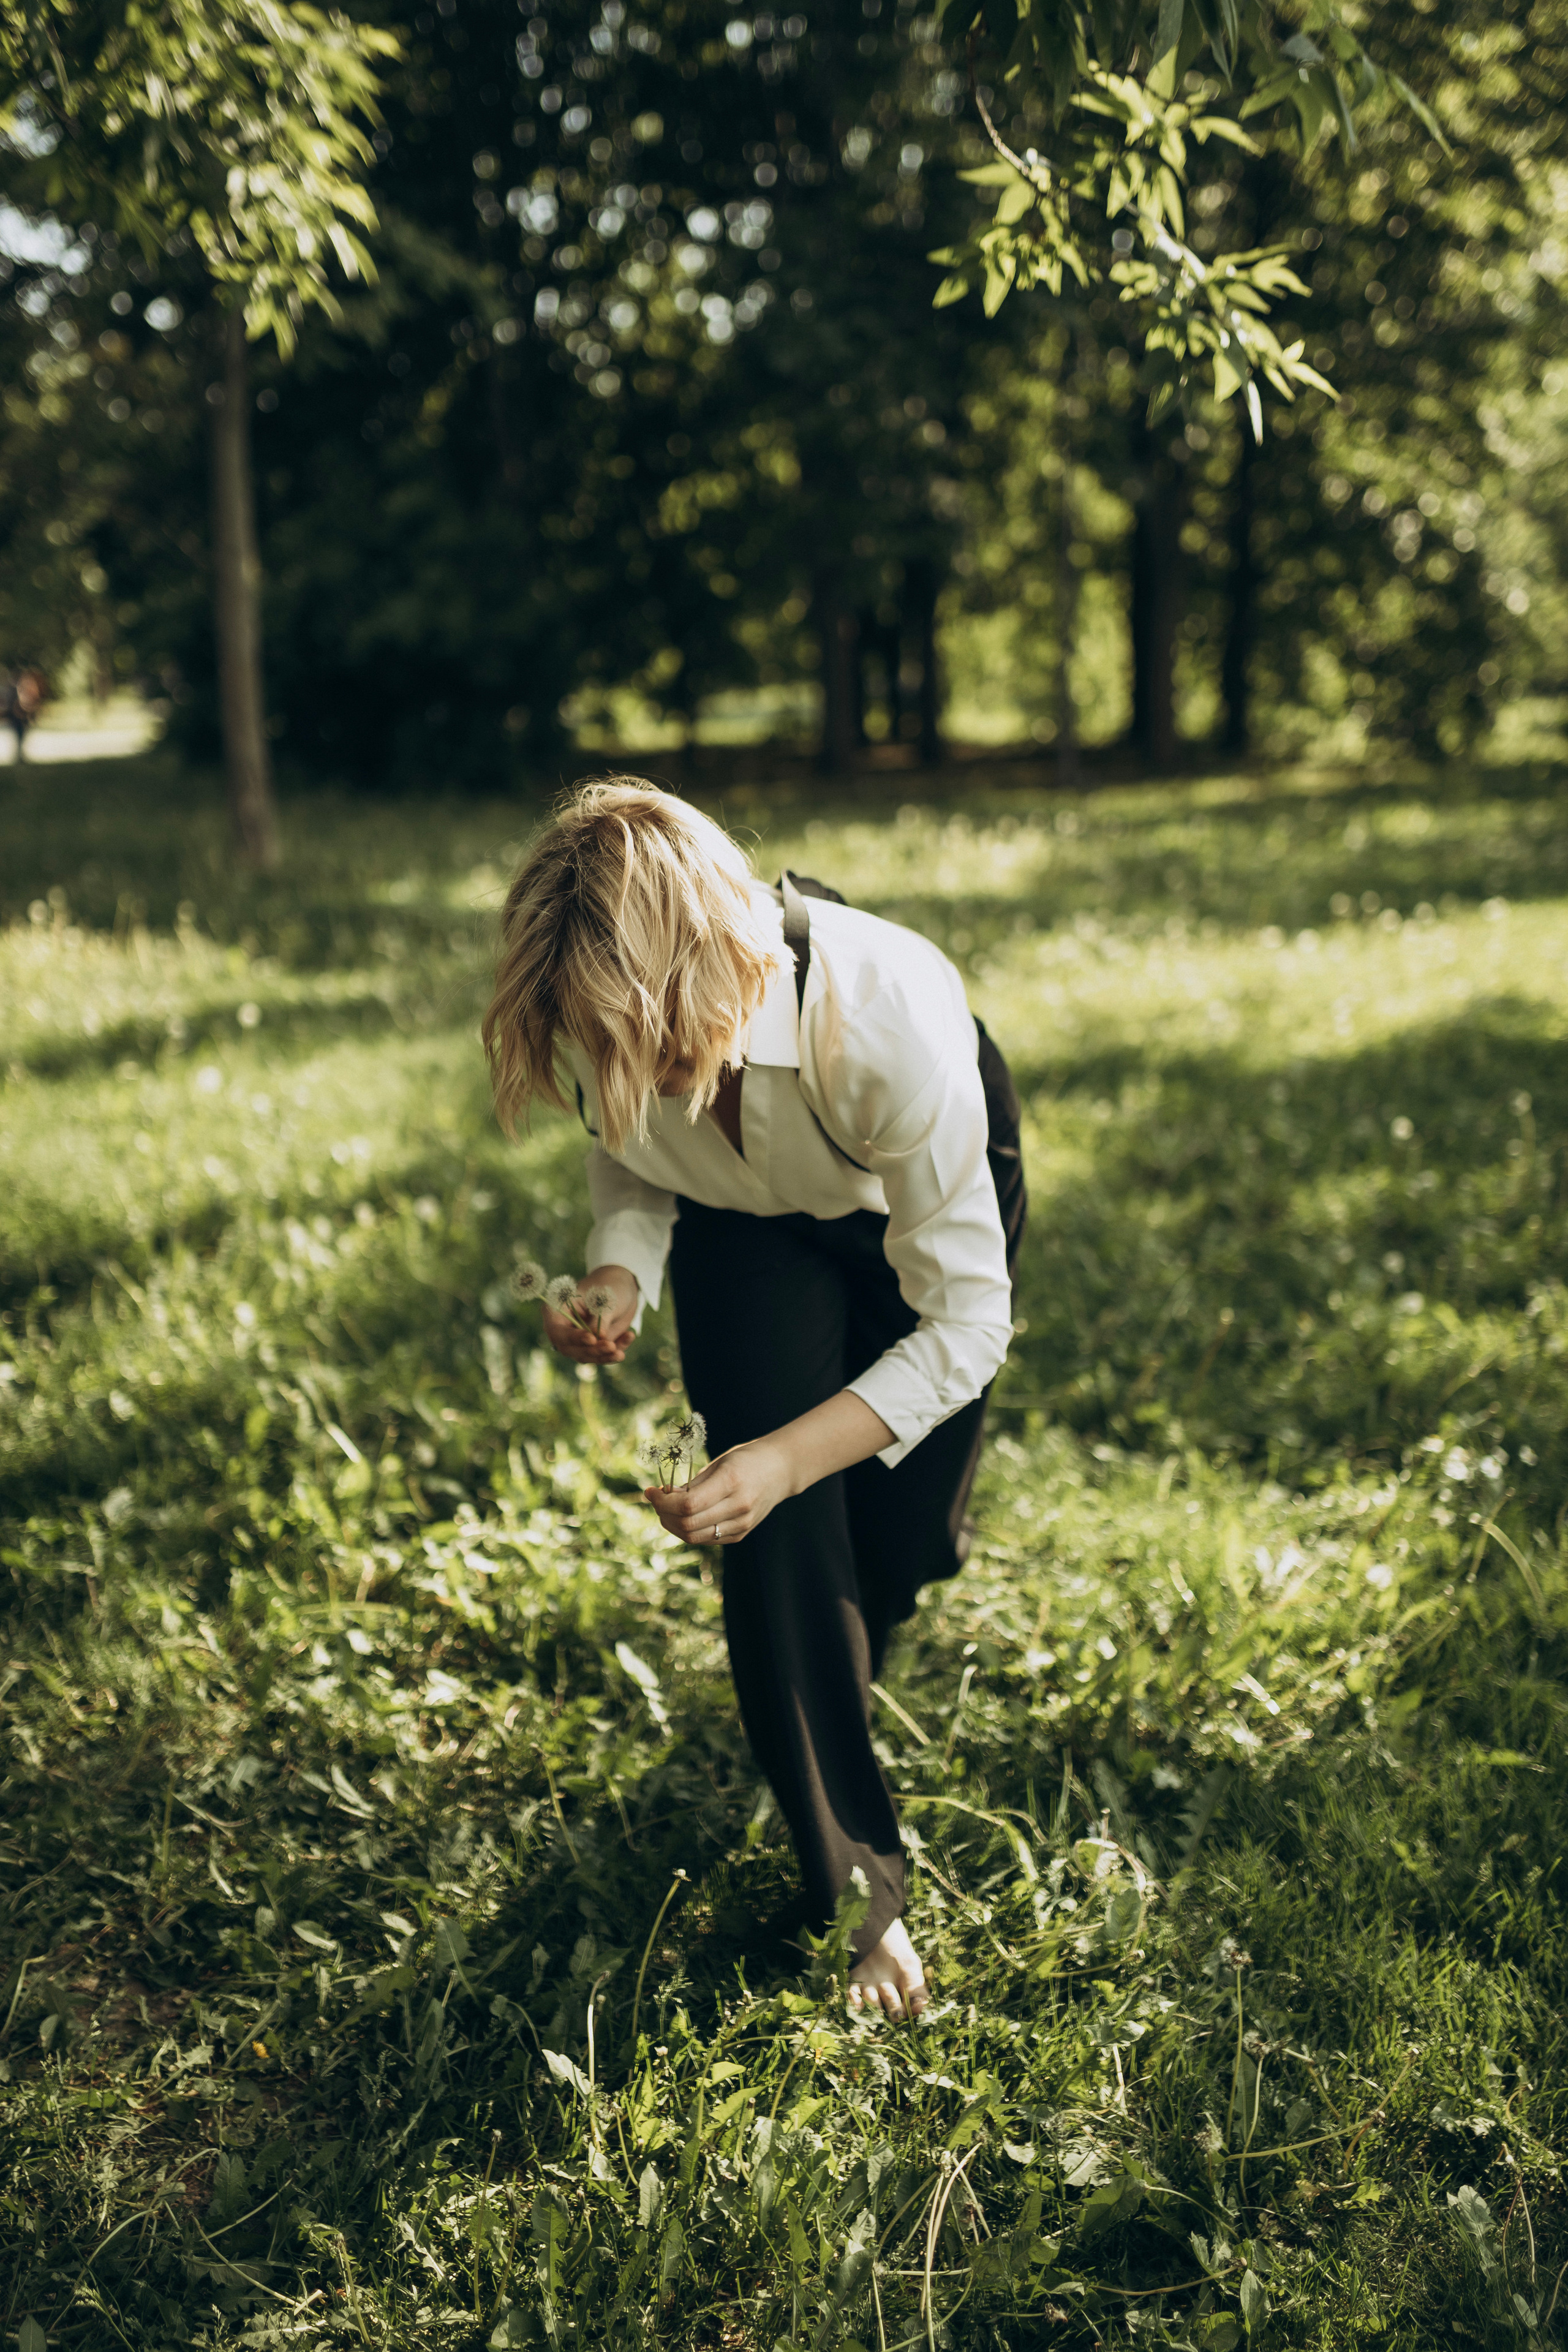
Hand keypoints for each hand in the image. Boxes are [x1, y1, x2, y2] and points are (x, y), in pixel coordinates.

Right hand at [541, 1263, 638, 1364]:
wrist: (621, 1288)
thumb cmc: (608, 1287)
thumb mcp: (604, 1299)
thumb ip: (600, 1319)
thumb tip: (599, 1337)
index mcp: (558, 1311)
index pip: (557, 1331)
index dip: (572, 1338)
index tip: (591, 1339)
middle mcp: (565, 1329)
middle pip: (570, 1349)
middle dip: (591, 1351)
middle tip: (611, 1346)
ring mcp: (579, 1339)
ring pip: (587, 1356)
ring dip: (604, 1357)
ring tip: (620, 1353)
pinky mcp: (595, 1346)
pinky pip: (604, 1355)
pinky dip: (618, 1349)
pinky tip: (630, 1335)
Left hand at [643, 1437, 794, 1547]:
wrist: (781, 1470)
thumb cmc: (746, 1459)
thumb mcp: (719, 1463)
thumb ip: (693, 1484)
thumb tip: (663, 1497)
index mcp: (731, 1482)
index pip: (687, 1505)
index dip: (662, 1502)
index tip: (650, 1491)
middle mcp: (738, 1507)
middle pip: (687, 1524)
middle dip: (664, 1514)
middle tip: (656, 1500)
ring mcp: (741, 1524)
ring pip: (694, 1537)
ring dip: (673, 1525)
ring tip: (666, 1509)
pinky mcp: (741, 1534)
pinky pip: (706, 1539)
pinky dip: (688, 1530)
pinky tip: (683, 1516)